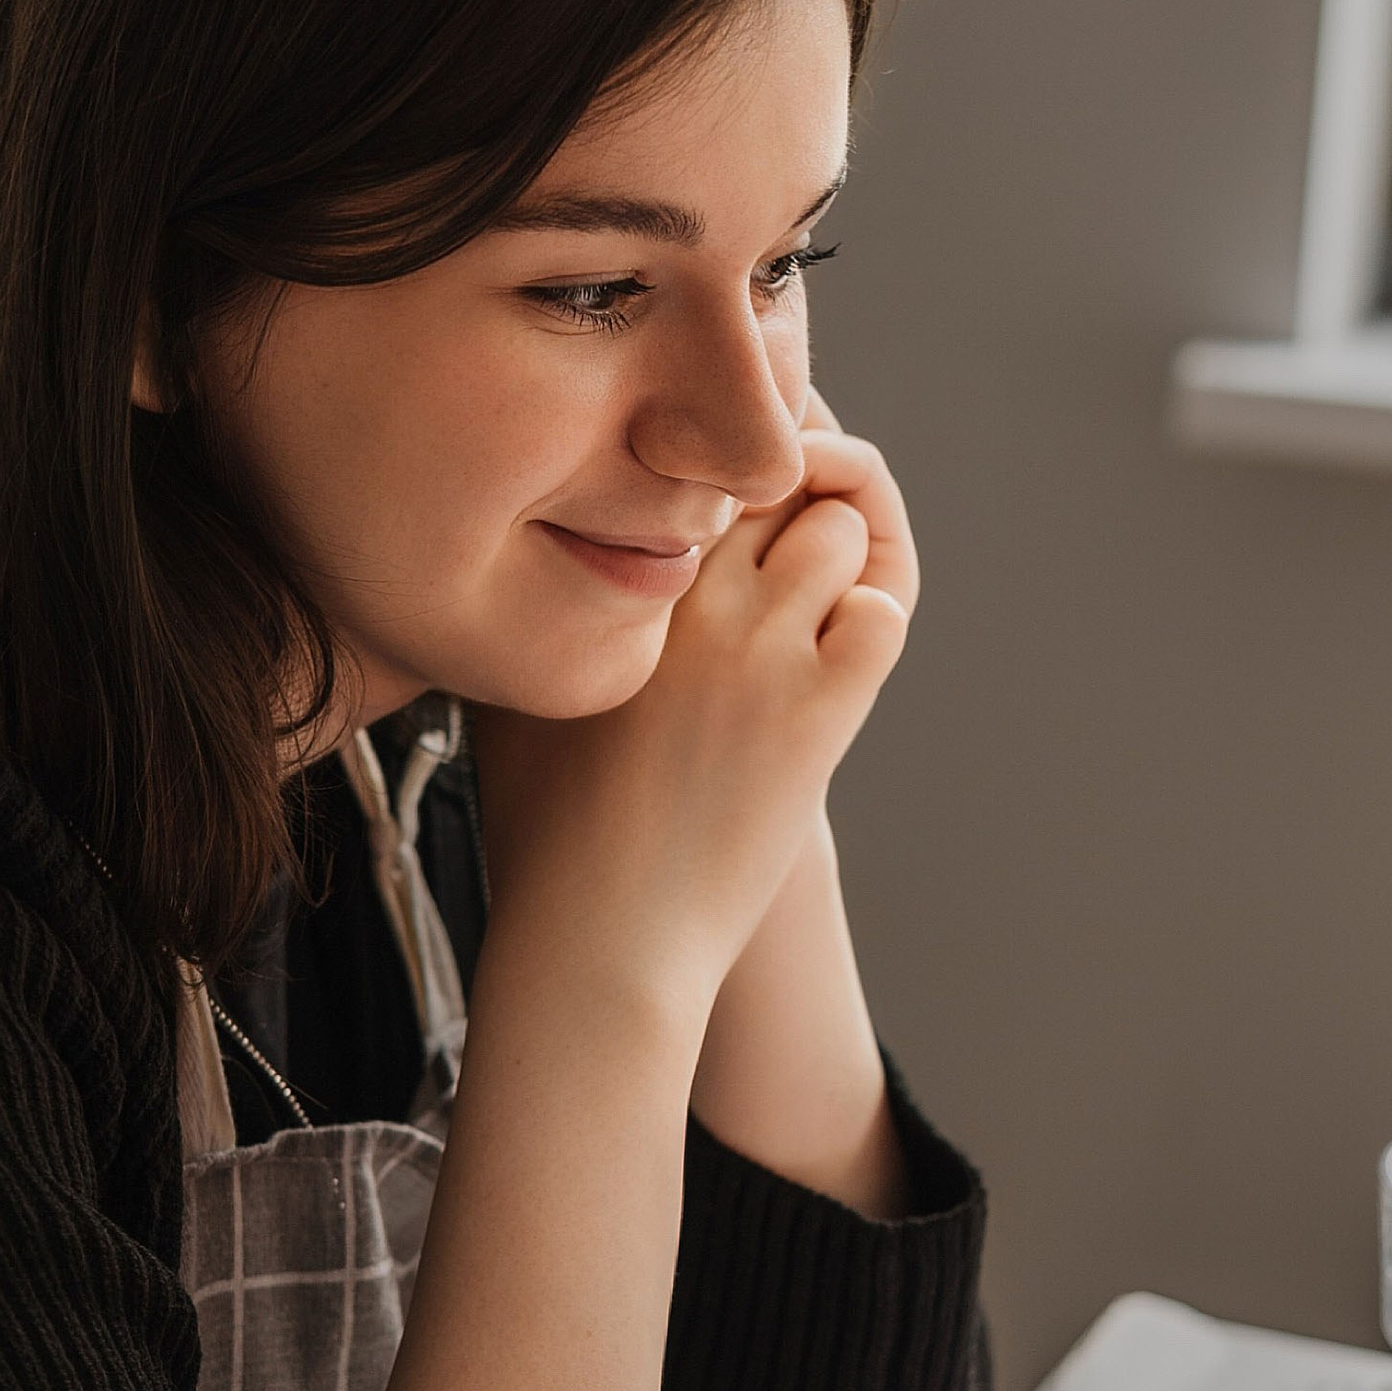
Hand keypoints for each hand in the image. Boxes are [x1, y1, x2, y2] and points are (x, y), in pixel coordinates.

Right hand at [473, 405, 916, 1021]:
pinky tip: (835, 658)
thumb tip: (525, 554)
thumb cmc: (545, 830)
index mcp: (602, 580)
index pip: (682, 451)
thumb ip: (530, 608)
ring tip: (804, 614)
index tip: (724, 501)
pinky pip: (883, 608)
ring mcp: (755, 650)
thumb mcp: (508, 693)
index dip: (719, 462)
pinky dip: (873, 617)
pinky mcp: (817, 713)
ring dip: (836, 558)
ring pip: (835, 525)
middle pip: (765, 467)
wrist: (602, 939)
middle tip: (777, 545)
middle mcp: (680, 597)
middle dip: (784, 492)